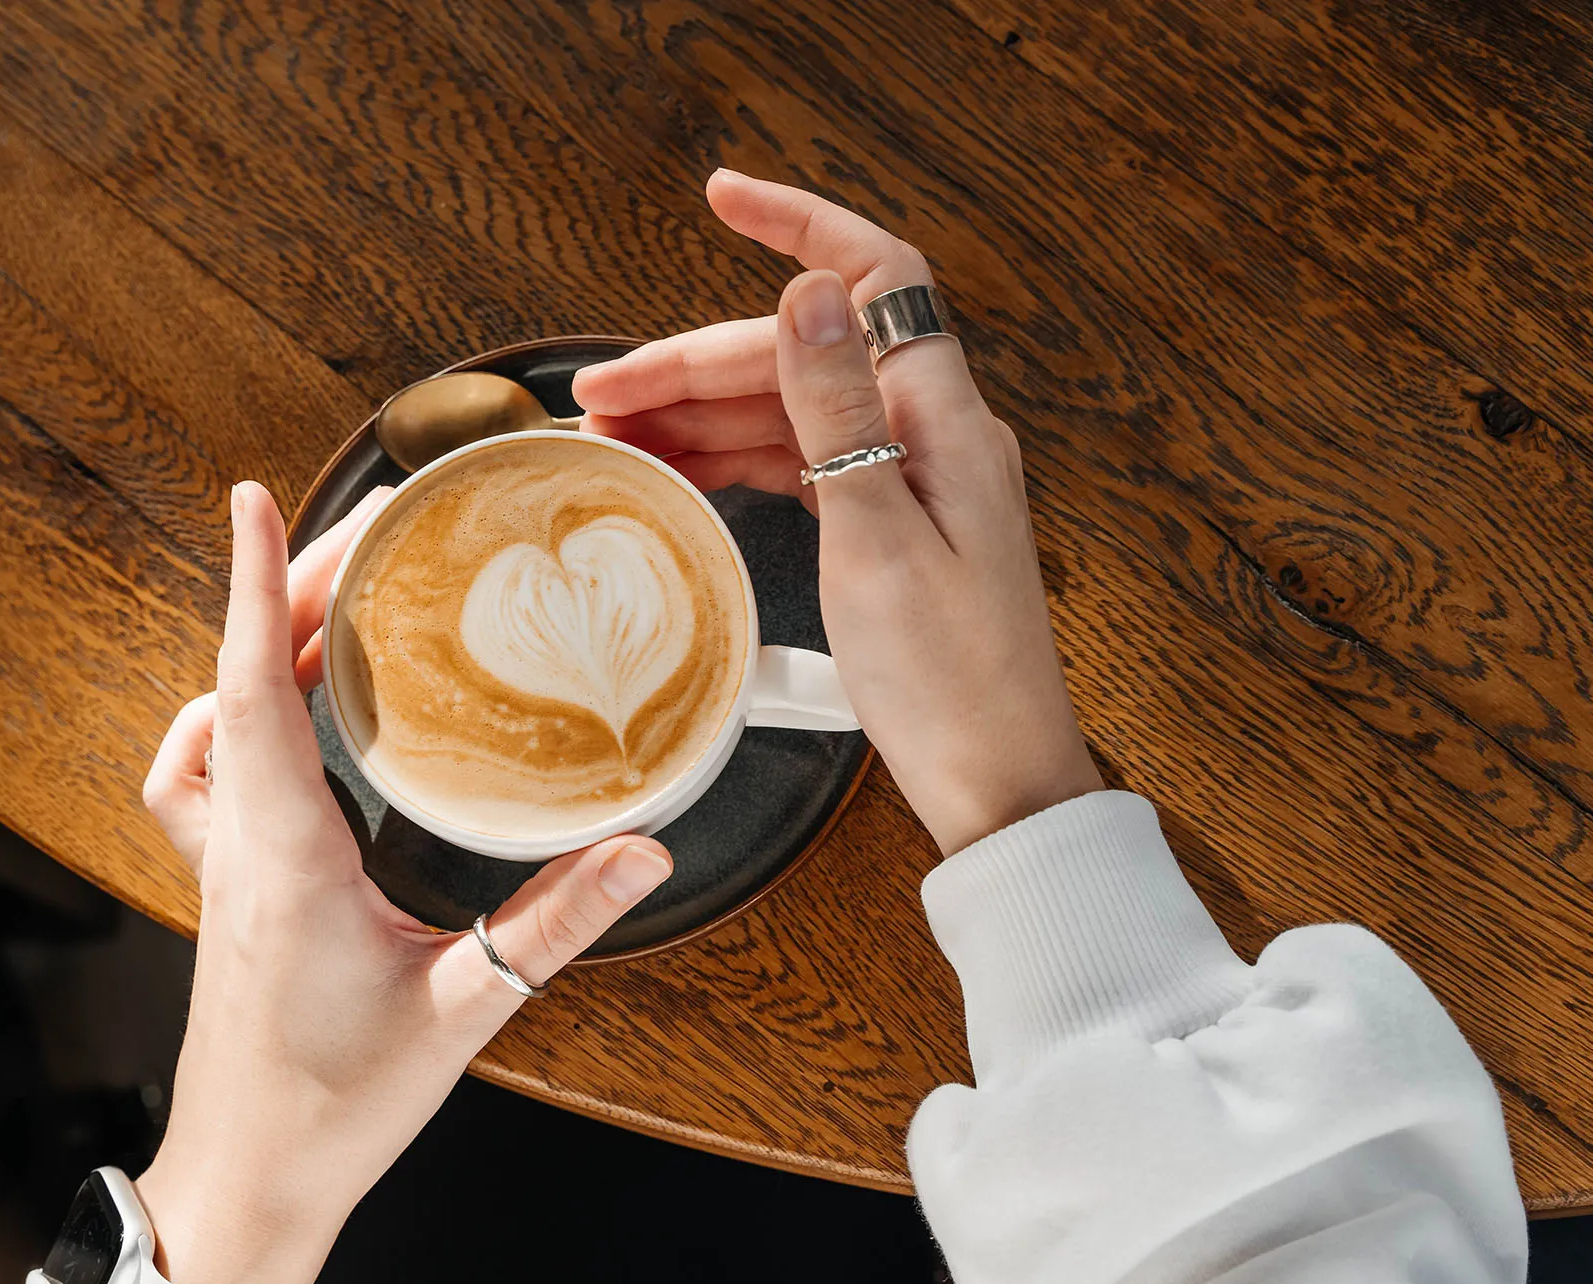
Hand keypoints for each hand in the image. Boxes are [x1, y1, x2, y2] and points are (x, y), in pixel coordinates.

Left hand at [134, 483, 674, 1283]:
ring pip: (216, 723)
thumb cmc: (334, 1108)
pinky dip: (239, 718)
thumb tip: (639, 850)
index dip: (260, 590)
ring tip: (342, 608)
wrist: (248, 1181)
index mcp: (286, 858)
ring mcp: (223, 865)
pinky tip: (287, 721)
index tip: (254, 503)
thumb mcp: (464, 1012)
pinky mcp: (229, 886)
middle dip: (302, 591)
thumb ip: (553, 926)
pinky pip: (209, 774)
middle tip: (377, 529)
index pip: (256, 694)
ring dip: (268, 649)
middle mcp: (240, 846)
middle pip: (244, 685)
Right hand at [574, 170, 1100, 854]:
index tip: (721, 195)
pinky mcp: (888, 522)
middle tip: (599, 396)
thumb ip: (836, 408)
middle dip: (696, 362)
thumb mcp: (876, 538)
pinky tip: (678, 469)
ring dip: (702, 414)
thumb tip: (811, 289)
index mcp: (941, 417)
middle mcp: (930, 431)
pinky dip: (736, 459)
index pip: (874, 276)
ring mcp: (910, 477)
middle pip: (801, 354)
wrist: (994, 780)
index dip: (798, 225)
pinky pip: (800, 463)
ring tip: (612, 435)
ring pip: (790, 411)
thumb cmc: (949, 680)